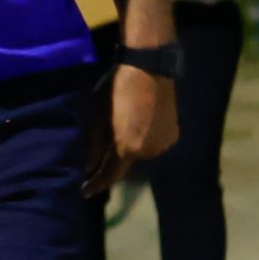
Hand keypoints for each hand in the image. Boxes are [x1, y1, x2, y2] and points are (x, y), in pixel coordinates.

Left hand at [83, 64, 178, 194]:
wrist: (150, 68)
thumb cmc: (117, 88)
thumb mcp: (98, 115)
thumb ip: (94, 144)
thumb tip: (90, 166)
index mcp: (127, 148)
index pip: (109, 176)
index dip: (96, 184)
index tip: (85, 191)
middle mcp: (148, 152)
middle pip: (125, 164)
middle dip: (113, 161)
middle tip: (101, 153)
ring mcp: (164, 144)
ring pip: (140, 155)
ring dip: (130, 150)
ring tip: (122, 132)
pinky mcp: (173, 135)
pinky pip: (153, 144)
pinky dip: (144, 141)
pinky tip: (138, 125)